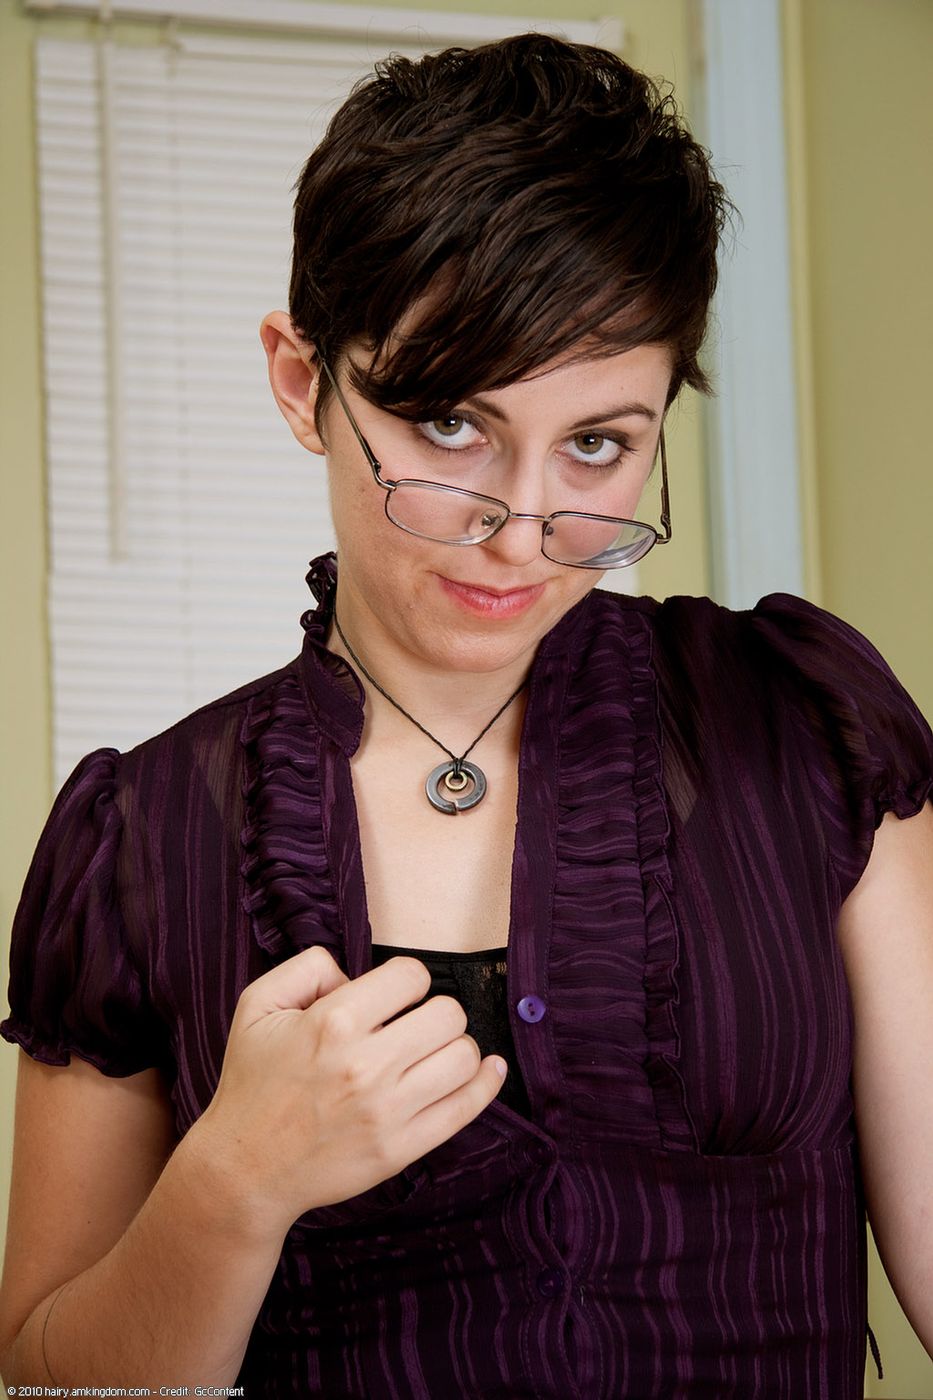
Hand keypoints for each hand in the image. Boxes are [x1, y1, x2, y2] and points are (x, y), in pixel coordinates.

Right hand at [193, 946, 505, 1235]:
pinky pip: (466, 1108)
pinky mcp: (400, 1149)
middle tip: (413, 1025)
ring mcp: (387, 1111)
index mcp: (334, 1023)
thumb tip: (355, 973)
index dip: (405, 980)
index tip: (394, 995)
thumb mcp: (258, 1005)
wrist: (244, 1168)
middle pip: (448, 1014)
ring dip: (455, 1047)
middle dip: (434, 1011)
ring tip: (433, 1051)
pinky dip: (485, 1084)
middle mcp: (366, 1065)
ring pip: (464, 1057)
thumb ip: (307, 967)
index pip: (411, 976)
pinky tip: (488, 1069)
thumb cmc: (252, 1082)